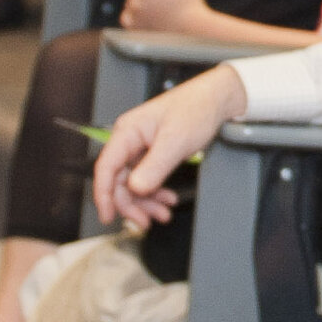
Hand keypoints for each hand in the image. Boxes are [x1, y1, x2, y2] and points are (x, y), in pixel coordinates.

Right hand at [95, 65, 244, 231]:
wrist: (218, 98)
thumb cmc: (196, 109)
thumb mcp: (176, 140)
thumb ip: (154, 166)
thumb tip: (135, 189)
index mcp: (127, 132)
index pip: (105, 167)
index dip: (103, 195)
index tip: (108, 217)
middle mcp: (130, 140)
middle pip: (119, 180)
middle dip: (131, 204)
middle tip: (145, 223)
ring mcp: (141, 147)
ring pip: (134, 183)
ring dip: (145, 202)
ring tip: (163, 215)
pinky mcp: (154, 153)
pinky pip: (147, 178)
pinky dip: (156, 192)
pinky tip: (168, 200)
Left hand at [115, 0, 208, 34]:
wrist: (191, 27)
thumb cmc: (187, 2)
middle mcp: (137, 4)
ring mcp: (135, 17)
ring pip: (129, 1)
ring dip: (138, 0)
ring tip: (157, 6)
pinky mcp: (135, 28)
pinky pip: (126, 16)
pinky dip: (132, 14)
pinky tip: (146, 14)